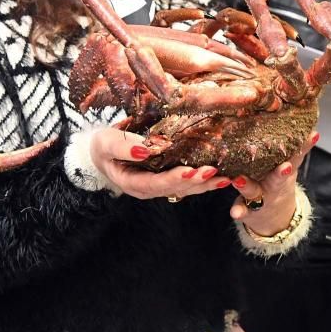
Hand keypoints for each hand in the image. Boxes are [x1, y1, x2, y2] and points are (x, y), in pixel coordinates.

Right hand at [90, 128, 229, 199]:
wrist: (104, 152)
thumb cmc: (104, 145)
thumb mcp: (106, 142)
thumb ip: (122, 147)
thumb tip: (144, 149)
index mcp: (132, 182)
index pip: (155, 183)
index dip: (173, 179)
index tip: (190, 171)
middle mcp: (149, 188)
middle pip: (174, 188)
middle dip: (195, 181)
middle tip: (213, 171)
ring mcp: (160, 186)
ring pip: (185, 189)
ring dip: (206, 184)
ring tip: (226, 178)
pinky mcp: (168, 179)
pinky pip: (189, 182)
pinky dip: (206, 180)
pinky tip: (224, 176)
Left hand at [228, 131, 318, 234]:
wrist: (276, 218)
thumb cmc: (278, 182)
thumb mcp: (291, 166)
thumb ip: (296, 147)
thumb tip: (304, 113)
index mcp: (284, 170)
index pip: (296, 155)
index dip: (304, 145)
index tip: (312, 135)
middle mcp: (273, 184)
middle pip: (278, 177)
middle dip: (281, 172)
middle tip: (284, 167)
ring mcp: (260, 198)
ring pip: (254, 191)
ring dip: (247, 186)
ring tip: (239, 179)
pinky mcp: (248, 210)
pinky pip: (243, 210)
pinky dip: (239, 211)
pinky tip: (234, 212)